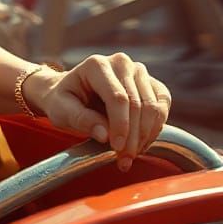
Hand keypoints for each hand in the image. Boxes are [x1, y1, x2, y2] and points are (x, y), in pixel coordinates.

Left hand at [23, 54, 171, 170]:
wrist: (71, 93)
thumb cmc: (63, 101)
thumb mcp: (60, 111)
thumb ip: (80, 119)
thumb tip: (104, 135)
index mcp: (96, 65)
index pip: (118, 98)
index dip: (121, 125)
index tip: (116, 148)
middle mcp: (121, 63)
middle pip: (138, 104)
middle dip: (133, 137)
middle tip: (124, 160)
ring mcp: (139, 72)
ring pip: (154, 107)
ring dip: (145, 136)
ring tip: (130, 156)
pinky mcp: (151, 84)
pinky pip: (162, 107)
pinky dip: (154, 129)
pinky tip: (140, 145)